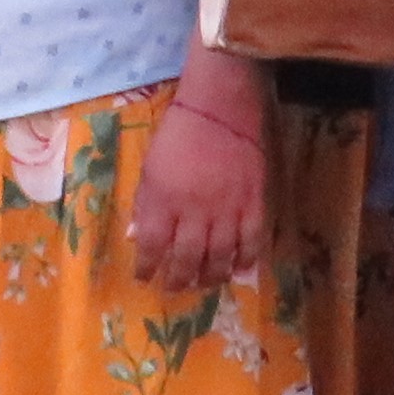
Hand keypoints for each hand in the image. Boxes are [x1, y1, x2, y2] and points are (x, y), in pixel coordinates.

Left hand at [128, 91, 268, 292]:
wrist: (221, 107)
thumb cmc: (180, 133)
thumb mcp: (149, 166)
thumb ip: (146, 203)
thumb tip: (139, 235)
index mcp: (163, 199)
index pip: (151, 246)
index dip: (147, 267)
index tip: (144, 277)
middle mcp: (194, 211)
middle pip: (186, 259)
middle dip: (178, 280)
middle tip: (174, 288)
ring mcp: (227, 210)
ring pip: (220, 258)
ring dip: (210, 277)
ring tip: (203, 283)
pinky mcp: (254, 204)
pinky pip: (251, 243)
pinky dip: (245, 260)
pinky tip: (238, 269)